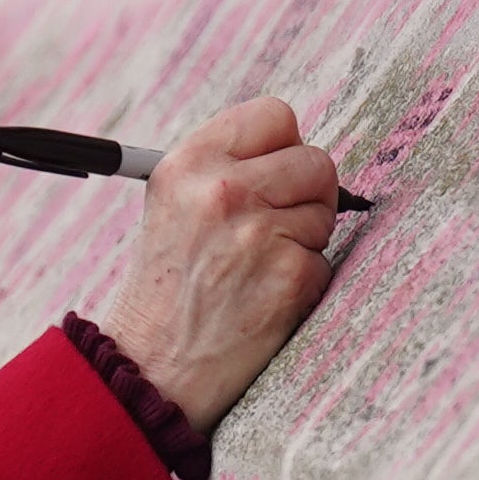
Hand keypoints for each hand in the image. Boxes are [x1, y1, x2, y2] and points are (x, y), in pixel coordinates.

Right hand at [94, 98, 345, 431]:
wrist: (150, 364)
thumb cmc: (167, 285)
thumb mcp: (174, 203)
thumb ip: (226, 166)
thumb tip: (295, 149)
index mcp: (191, 161)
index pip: (276, 115)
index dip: (284, 147)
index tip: (274, 176)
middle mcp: (223, 190)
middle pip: (315, 161)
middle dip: (307, 196)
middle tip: (272, 230)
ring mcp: (258, 234)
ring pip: (327, 212)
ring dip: (306, 240)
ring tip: (258, 267)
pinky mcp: (289, 278)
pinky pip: (325, 262)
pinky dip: (304, 283)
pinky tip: (265, 298)